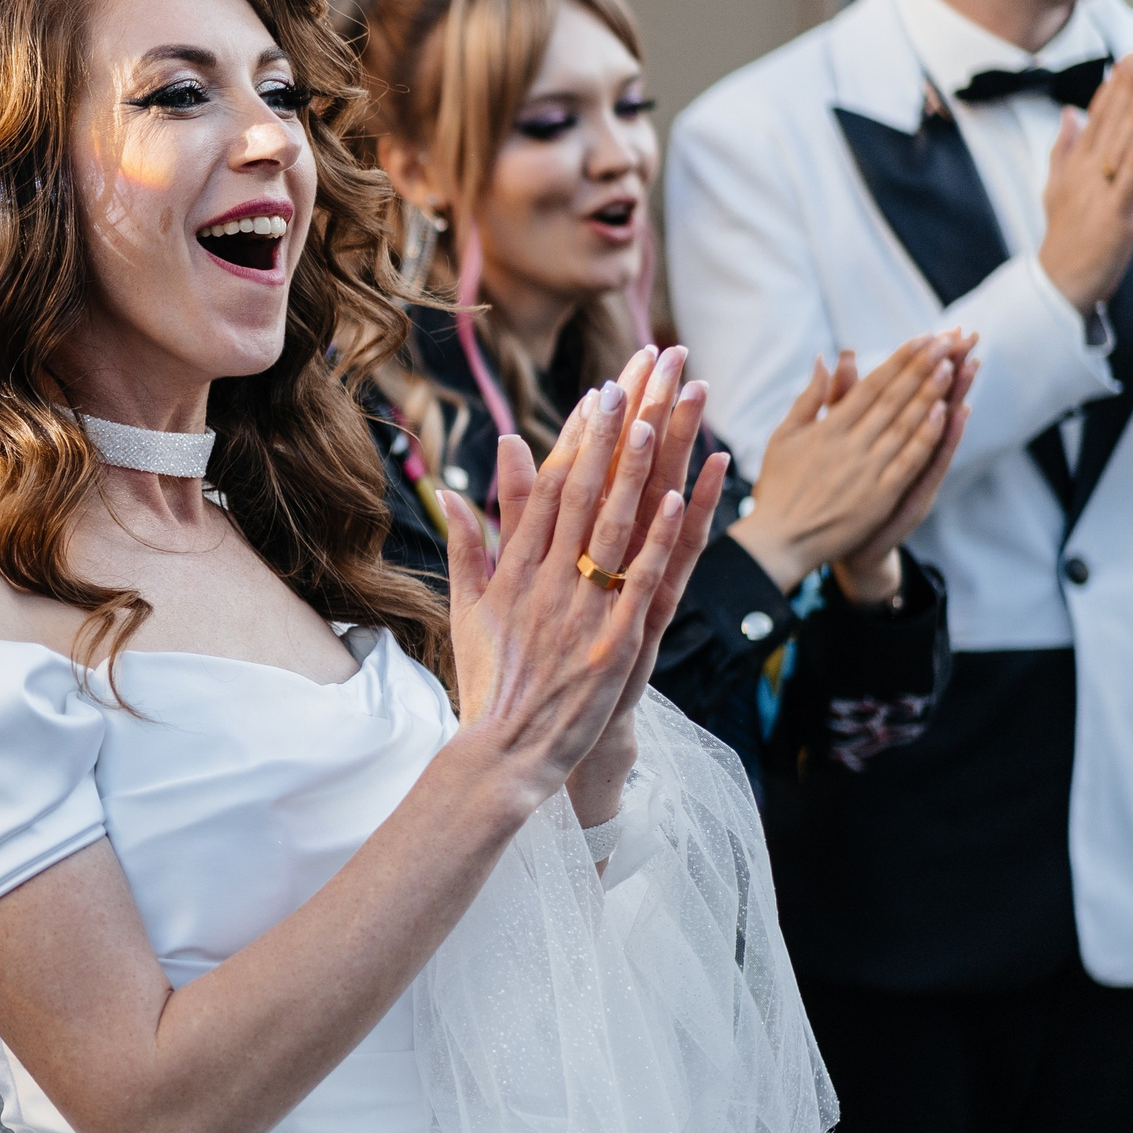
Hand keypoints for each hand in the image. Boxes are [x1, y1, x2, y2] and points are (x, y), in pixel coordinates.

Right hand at [438, 364, 718, 819]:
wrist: (502, 755)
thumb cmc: (488, 684)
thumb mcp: (465, 611)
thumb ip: (466, 548)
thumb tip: (455, 492)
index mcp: (515, 570)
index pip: (551, 490)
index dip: (578, 439)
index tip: (600, 394)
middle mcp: (547, 581)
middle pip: (587, 491)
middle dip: (616, 431)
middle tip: (640, 377)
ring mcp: (582, 612)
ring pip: (615, 526)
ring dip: (640, 467)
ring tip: (663, 414)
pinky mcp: (613, 646)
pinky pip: (639, 585)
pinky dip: (658, 542)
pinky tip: (677, 499)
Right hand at [728, 333, 967, 592]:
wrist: (780, 539)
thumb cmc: (779, 486)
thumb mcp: (784, 436)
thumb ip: (809, 398)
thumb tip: (823, 360)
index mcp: (827, 428)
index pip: (872, 385)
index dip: (900, 360)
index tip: (923, 338)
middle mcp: (850, 444)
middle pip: (894, 398)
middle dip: (923, 367)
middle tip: (949, 341)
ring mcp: (867, 469)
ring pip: (907, 424)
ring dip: (932, 393)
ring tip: (954, 366)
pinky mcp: (880, 495)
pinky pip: (910, 459)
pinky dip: (928, 435)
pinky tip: (947, 412)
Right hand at [1040, 53, 1132, 310]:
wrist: (1058, 283)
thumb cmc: (1065, 235)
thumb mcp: (1058, 186)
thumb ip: (1064, 148)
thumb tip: (1070, 112)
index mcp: (1077, 165)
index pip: (1096, 119)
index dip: (1113, 88)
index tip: (1130, 59)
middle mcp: (1086, 173)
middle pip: (1108, 125)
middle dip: (1125, 90)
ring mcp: (1098, 193)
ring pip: (1118, 147)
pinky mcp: (1113, 215)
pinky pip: (1126, 184)